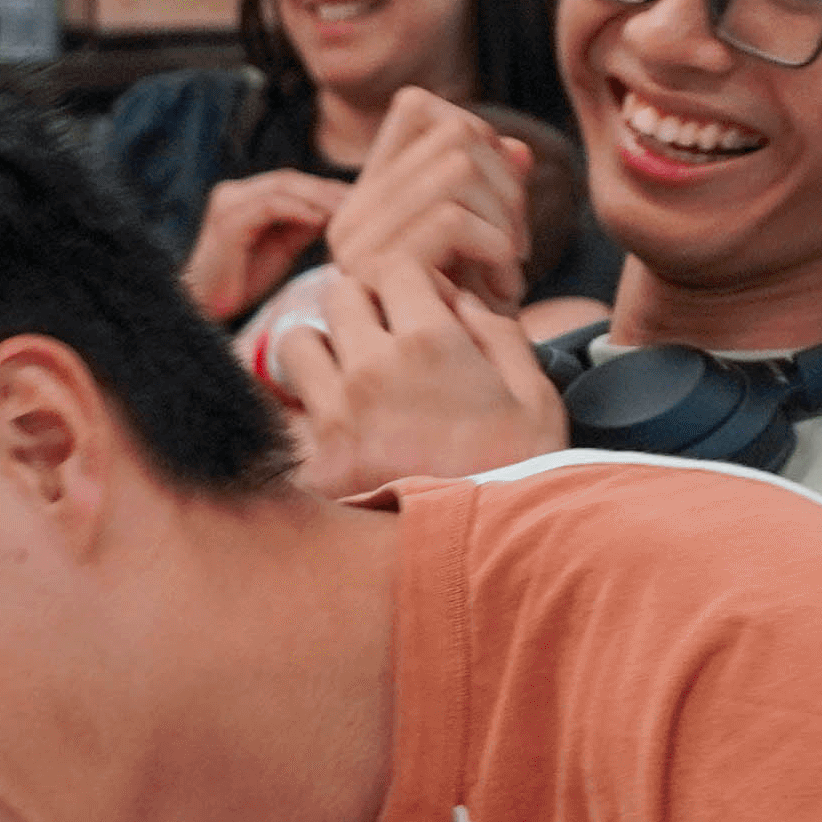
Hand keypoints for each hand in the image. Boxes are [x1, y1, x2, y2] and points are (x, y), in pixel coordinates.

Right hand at [182, 169, 352, 322]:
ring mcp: (228, 203)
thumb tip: (341, 208)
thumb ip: (305, 224)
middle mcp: (233, 192)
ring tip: (349, 209)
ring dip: (319, 197)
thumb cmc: (242, 280)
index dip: (328, 188)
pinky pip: (270, 206)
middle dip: (328, 189)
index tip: (362, 198)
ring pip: (282, 187)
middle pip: (290, 179)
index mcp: (244, 195)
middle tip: (363, 200)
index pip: (292, 181)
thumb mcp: (282, 245)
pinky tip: (322, 220)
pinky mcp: (228, 221)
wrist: (204, 308)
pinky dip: (299, 210)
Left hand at [264, 259, 567, 499]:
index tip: (427, 310)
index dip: (412, 282)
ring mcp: (335, 413)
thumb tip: (457, 302)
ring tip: (353, 378)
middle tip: (387, 338)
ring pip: (297, 341)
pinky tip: (333, 427)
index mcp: (430, 343)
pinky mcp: (314, 459)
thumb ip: (497, 333)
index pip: (393, 267)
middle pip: (338, 294)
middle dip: (364, 306)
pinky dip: (302, 410)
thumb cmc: (522, 471)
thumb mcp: (536, 394)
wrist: (491, 553)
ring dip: (322, 349)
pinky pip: (285, 411)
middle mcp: (371, 368)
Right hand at [323, 87, 539, 310]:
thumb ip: (494, 195)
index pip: (419, 108)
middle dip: (507, 185)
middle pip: (454, 132)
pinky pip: (453, 216)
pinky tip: (500, 290)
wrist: (461, 413)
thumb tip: (515, 147)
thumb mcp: (488, 251)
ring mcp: (357, 243)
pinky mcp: (374, 271)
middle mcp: (352, 216)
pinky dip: (496, 247)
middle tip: (511, 246)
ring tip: (504, 270)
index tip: (500, 192)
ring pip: (457, 166)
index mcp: (372, 202)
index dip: (478, 131)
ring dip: (504, 218)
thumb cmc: (478, 331)